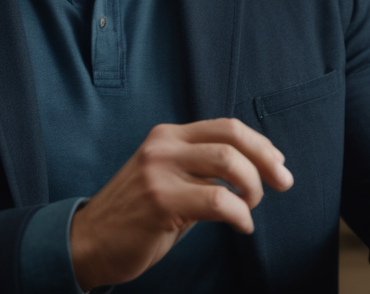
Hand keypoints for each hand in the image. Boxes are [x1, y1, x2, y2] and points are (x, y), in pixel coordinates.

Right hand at [69, 118, 293, 289]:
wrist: (87, 242)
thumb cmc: (136, 217)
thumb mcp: (169, 180)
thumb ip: (202, 170)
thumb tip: (254, 171)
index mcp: (168, 136)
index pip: (226, 127)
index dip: (260, 144)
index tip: (279, 165)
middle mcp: (163, 146)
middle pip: (232, 138)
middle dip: (266, 161)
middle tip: (282, 184)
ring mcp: (159, 171)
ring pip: (228, 163)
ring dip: (252, 187)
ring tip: (251, 207)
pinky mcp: (159, 200)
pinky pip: (217, 200)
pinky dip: (240, 215)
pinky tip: (241, 226)